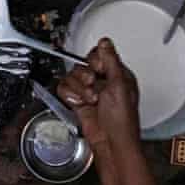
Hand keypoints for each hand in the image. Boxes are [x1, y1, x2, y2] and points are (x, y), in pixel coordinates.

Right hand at [57, 38, 139, 152]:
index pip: (97, 54)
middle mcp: (102, 81)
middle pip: (81, 65)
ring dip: (78, 89)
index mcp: (116, 74)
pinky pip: (64, 89)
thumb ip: (110, 60)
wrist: (111, 143)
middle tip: (93, 87)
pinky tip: (79, 103)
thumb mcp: (119, 85)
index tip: (99, 71)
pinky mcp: (77, 101)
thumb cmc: (121, 120)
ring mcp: (88, 91)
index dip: (95, 62)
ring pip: (71, 77)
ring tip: (90, 100)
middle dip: (85, 77)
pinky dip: (69, 96)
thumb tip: (105, 42)